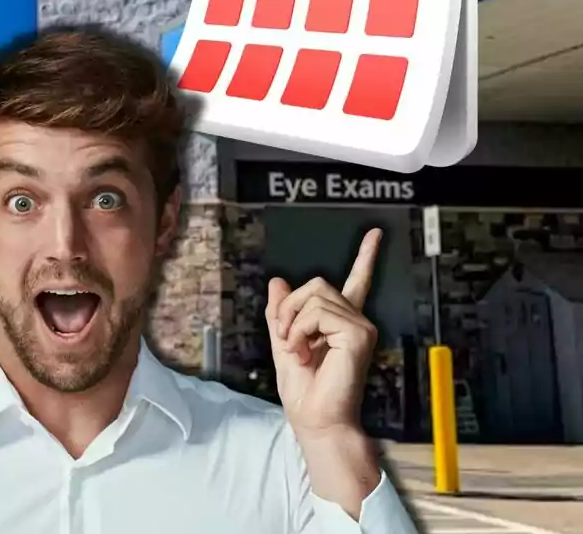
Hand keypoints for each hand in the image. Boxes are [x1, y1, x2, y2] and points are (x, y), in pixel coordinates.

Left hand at [266, 228, 380, 437]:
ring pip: (314, 296)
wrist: (314, 419)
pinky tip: (305, 352)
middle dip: (289, 308)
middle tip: (286, 338)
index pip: (356, 282)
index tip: (375, 233)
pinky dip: (300, 331)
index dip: (366, 256)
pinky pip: (317, 313)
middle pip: (315, 284)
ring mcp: (360, 326)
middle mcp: (355, 320)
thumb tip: (277, 281)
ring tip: (297, 350)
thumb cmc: (304, 391)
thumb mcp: (283, 344)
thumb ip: (281, 313)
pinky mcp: (358, 334)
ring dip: (292, 322)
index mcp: (340, 322)